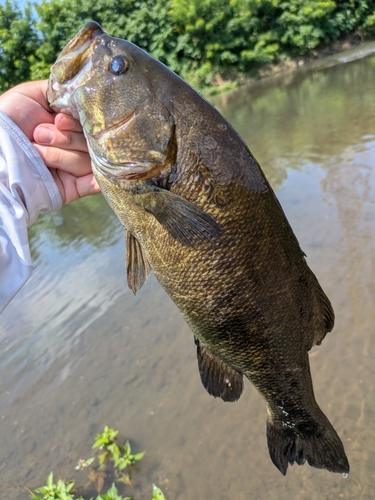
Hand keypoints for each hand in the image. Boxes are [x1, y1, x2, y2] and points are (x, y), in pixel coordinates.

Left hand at [0, 80, 99, 203]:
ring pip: (87, 161)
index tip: (58, 120)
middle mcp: (74, 146)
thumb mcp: (31, 95)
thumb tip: (84, 93)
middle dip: (65, 138)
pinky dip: (98, 180)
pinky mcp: (72, 188)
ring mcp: (74, 168)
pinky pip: (94, 184)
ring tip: (37, 153)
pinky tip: (98, 176)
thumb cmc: (8, 120)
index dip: (75, 122)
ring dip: (60, 155)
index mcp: (68, 126)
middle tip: (39, 135)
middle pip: (91, 142)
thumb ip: (60, 92)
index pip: (89, 123)